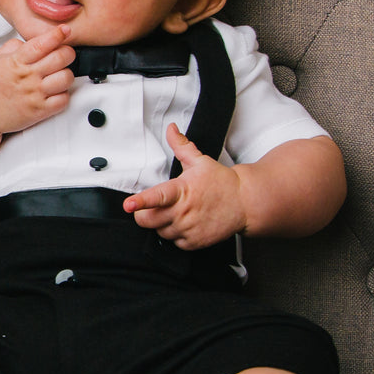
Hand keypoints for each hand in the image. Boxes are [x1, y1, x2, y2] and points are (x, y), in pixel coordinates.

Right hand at [0, 25, 75, 135]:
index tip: (64, 30)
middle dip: (67, 52)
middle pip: (61, 58)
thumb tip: (32, 41)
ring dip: (66, 74)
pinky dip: (64, 94)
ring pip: (66, 78)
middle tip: (64, 54)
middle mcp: (28, 77)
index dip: (57, 34)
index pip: (42, 44)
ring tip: (59, 75)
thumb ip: (14, 46)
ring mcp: (35, 94)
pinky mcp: (40, 111)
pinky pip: (64, 99)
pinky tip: (56, 91)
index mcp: (17, 61)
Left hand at [123, 124, 246, 249]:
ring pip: (160, 232)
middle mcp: (183, 211)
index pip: (156, 197)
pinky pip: (174, 243)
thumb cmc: (221, 183)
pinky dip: (176, 235)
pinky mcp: (195, 242)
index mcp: (181, 190)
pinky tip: (186, 224)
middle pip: (148, 220)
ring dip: (162, 225)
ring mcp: (188, 228)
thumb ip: (181, 145)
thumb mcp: (199, 161)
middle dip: (144, 214)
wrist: (244, 201)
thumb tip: (171, 129)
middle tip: (150, 208)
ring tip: (176, 213)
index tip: (128, 205)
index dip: (140, 201)